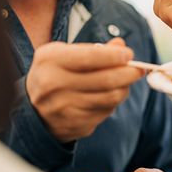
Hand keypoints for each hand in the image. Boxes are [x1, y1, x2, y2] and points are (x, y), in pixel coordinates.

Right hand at [26, 37, 142, 141]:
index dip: (114, 56)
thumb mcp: (65, 54)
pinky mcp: (73, 125)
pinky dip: (113, 103)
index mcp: (50, 61)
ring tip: (126, 81)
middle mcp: (53, 85)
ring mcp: (63, 108)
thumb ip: (93, 49)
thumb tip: (120, 46)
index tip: (129, 54)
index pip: (90, 57)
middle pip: (105, 80)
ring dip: (124, 88)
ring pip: (110, 98)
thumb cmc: (54, 74)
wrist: (31, 109)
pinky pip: (105, 112)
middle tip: (139, 69)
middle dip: (129, 73)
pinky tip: (109, 96)